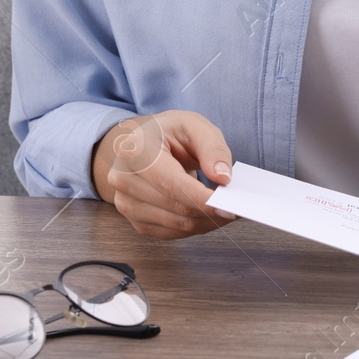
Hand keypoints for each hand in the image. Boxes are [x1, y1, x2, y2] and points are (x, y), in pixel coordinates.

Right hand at [90, 109, 237, 238]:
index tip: (230, 208)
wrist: (140, 142)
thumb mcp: (194, 125)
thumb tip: (223, 178)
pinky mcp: (134, 220)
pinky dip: (194, 226)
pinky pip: (171, 233)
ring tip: (224, 208)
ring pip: (176, 225)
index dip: (202, 199)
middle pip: (176, 208)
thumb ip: (212, 148)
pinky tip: (206, 214)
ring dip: (205, 221)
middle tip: (236, 206)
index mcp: (135, 150)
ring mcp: (124, 202)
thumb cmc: (167, 132)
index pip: (172, 184)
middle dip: (210, 211)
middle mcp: (123, 178)